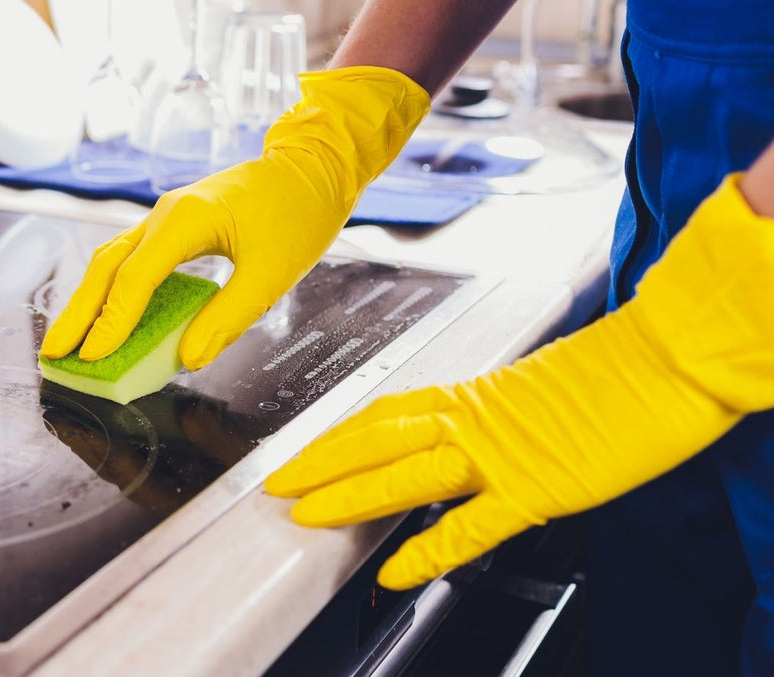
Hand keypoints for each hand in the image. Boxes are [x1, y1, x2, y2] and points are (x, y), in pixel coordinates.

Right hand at [39, 67, 429, 369]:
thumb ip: (228, 317)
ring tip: (68, 340)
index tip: (92, 356)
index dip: (111, 321)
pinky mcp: (174, 226)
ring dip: (88, 301)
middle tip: (52, 353)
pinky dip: (114, 291)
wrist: (313, 168)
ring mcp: (166, 217)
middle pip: (105, 267)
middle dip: (77, 312)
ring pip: (112, 261)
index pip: (134, 278)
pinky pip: (132, 259)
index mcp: (186, 220)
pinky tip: (106, 317)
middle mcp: (165, 215)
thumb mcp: (271, 274)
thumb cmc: (298, 213)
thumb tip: (190, 358)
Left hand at [265, 175, 773, 589]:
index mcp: (472, 396)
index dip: (337, 435)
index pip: (384, 415)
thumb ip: (494, 417)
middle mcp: (474, 421)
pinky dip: (430, 549)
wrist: (671, 357)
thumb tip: (468, 438)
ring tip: (306, 514)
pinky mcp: (536, 489)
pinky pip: (471, 526)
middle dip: (320, 463)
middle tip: (275, 483)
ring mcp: (501, 456)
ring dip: (350, 494)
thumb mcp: (536, 393)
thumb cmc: (617, 373)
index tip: (301, 451)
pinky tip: (398, 570)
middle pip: (376, 440)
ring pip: (406, 474)